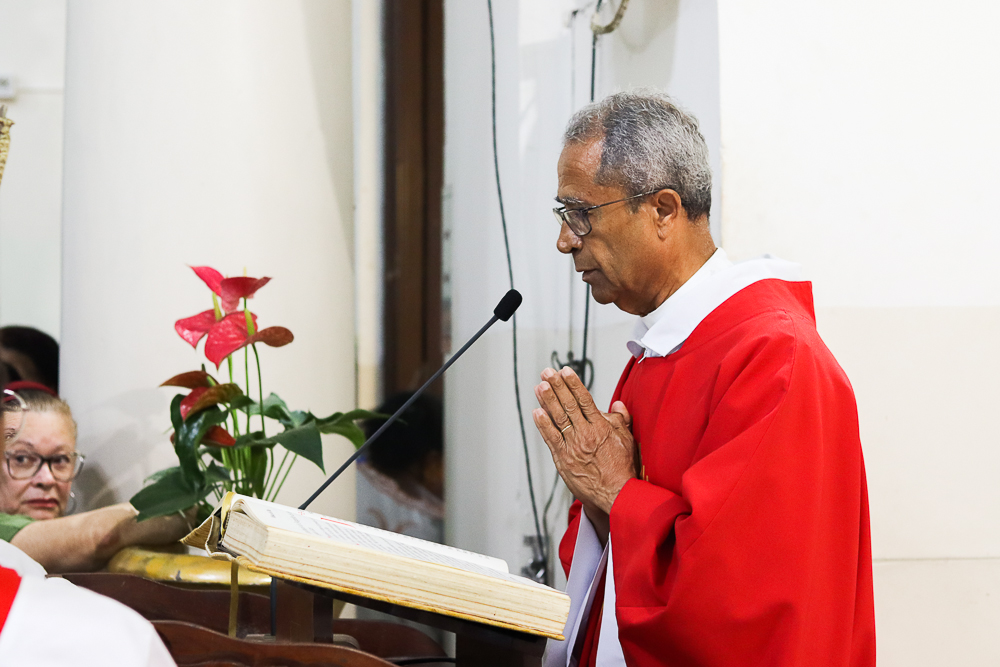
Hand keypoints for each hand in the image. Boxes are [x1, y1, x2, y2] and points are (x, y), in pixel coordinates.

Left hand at [532, 367, 636, 520]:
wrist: (616, 494)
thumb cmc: (623, 468)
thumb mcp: (627, 440)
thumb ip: (620, 420)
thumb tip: (617, 404)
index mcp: (601, 427)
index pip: (585, 400)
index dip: (573, 384)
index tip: (565, 371)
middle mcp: (585, 434)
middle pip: (568, 405)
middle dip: (557, 386)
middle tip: (547, 372)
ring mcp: (573, 446)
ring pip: (558, 419)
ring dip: (547, 401)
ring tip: (539, 386)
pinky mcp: (563, 459)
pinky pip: (551, 438)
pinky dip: (543, 425)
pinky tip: (537, 412)